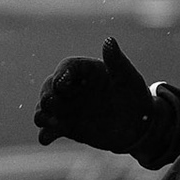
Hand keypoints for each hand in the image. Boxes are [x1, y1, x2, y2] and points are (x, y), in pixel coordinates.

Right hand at [33, 37, 154, 151]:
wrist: (136, 124)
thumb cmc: (133, 95)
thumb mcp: (127, 78)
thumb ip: (116, 61)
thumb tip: (109, 40)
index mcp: (84, 71)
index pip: (67, 68)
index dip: (61, 74)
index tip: (62, 83)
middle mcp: (71, 88)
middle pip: (49, 87)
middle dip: (47, 94)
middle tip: (50, 103)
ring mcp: (67, 107)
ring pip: (45, 108)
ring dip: (43, 114)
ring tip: (49, 122)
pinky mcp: (66, 126)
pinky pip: (50, 130)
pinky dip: (46, 134)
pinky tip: (46, 139)